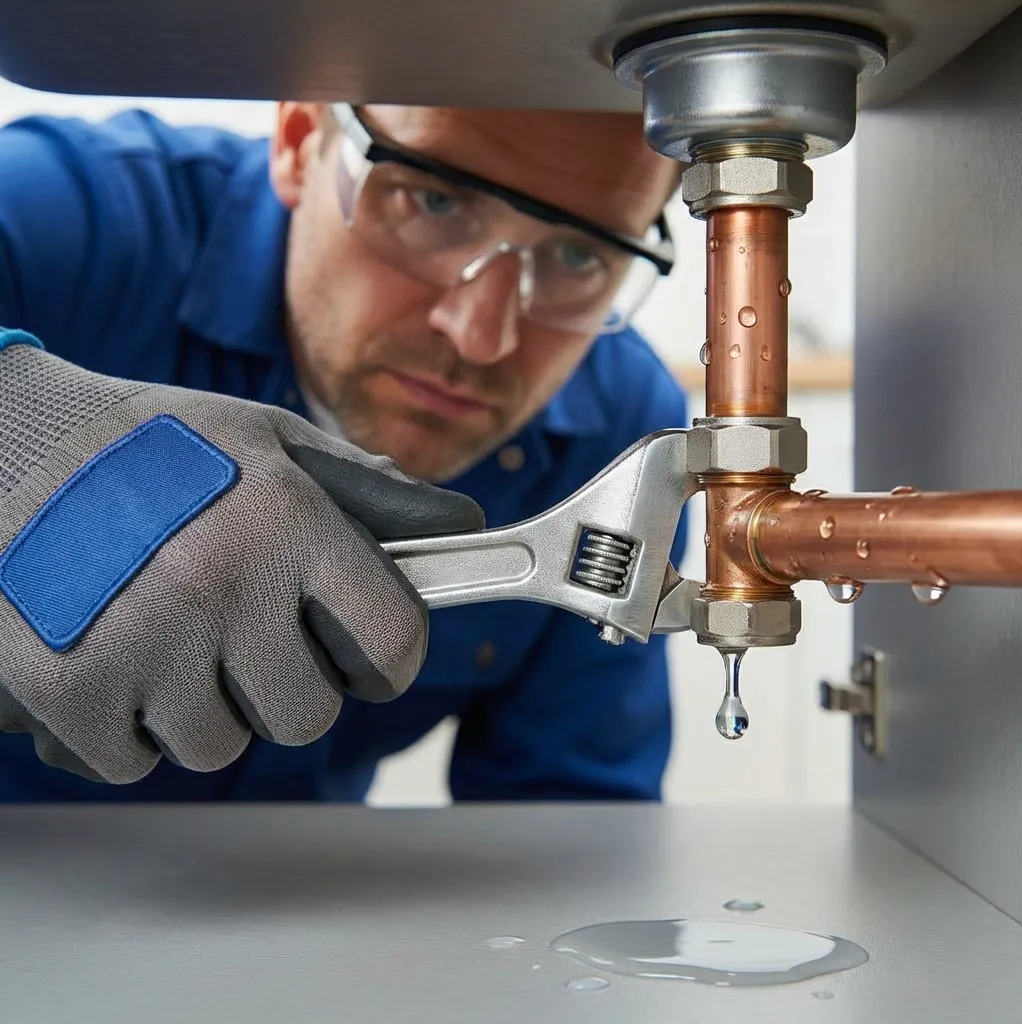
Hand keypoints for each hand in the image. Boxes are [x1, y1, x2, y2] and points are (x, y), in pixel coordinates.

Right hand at [0, 333, 482, 782]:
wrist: (7, 444)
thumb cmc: (159, 446)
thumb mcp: (273, 441)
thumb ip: (373, 493)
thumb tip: (466, 526)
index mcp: (288, 520)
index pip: (393, 641)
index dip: (388, 657)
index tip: (366, 653)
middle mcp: (222, 584)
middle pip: (308, 715)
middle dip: (290, 684)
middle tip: (247, 632)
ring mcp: (143, 644)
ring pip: (220, 745)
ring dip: (205, 705)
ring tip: (169, 628)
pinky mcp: (70, 693)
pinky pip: (136, 760)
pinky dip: (129, 724)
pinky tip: (114, 650)